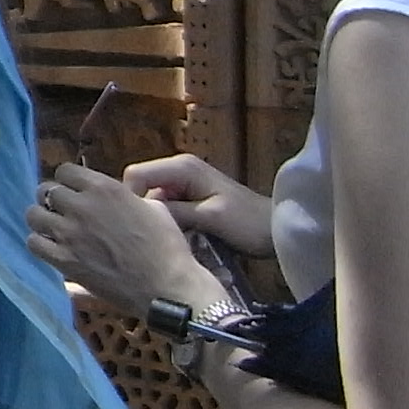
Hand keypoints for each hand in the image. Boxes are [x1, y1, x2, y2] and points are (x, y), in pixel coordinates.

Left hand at [24, 161, 206, 313]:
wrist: (165, 286)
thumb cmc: (167, 246)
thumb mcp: (153, 207)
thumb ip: (126, 197)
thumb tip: (115, 199)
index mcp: (104, 188)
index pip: (65, 170)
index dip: (67, 181)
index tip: (74, 191)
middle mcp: (81, 205)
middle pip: (45, 190)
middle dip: (51, 199)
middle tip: (61, 211)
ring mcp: (70, 233)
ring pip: (33, 215)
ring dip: (41, 219)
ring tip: (52, 229)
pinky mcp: (65, 260)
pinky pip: (34, 244)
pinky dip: (40, 244)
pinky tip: (52, 249)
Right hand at [122, 153, 275, 257]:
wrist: (277, 230)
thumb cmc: (247, 222)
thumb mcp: (210, 217)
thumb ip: (174, 212)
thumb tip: (141, 214)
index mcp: (181, 167)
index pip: (135, 175)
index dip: (131, 200)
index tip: (138, 228)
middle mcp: (178, 169)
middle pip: (141, 187)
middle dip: (143, 212)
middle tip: (153, 238)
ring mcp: (183, 183)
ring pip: (151, 200)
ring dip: (156, 220)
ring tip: (166, 241)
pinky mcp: (188, 198)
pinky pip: (164, 208)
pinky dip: (166, 223)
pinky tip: (175, 239)